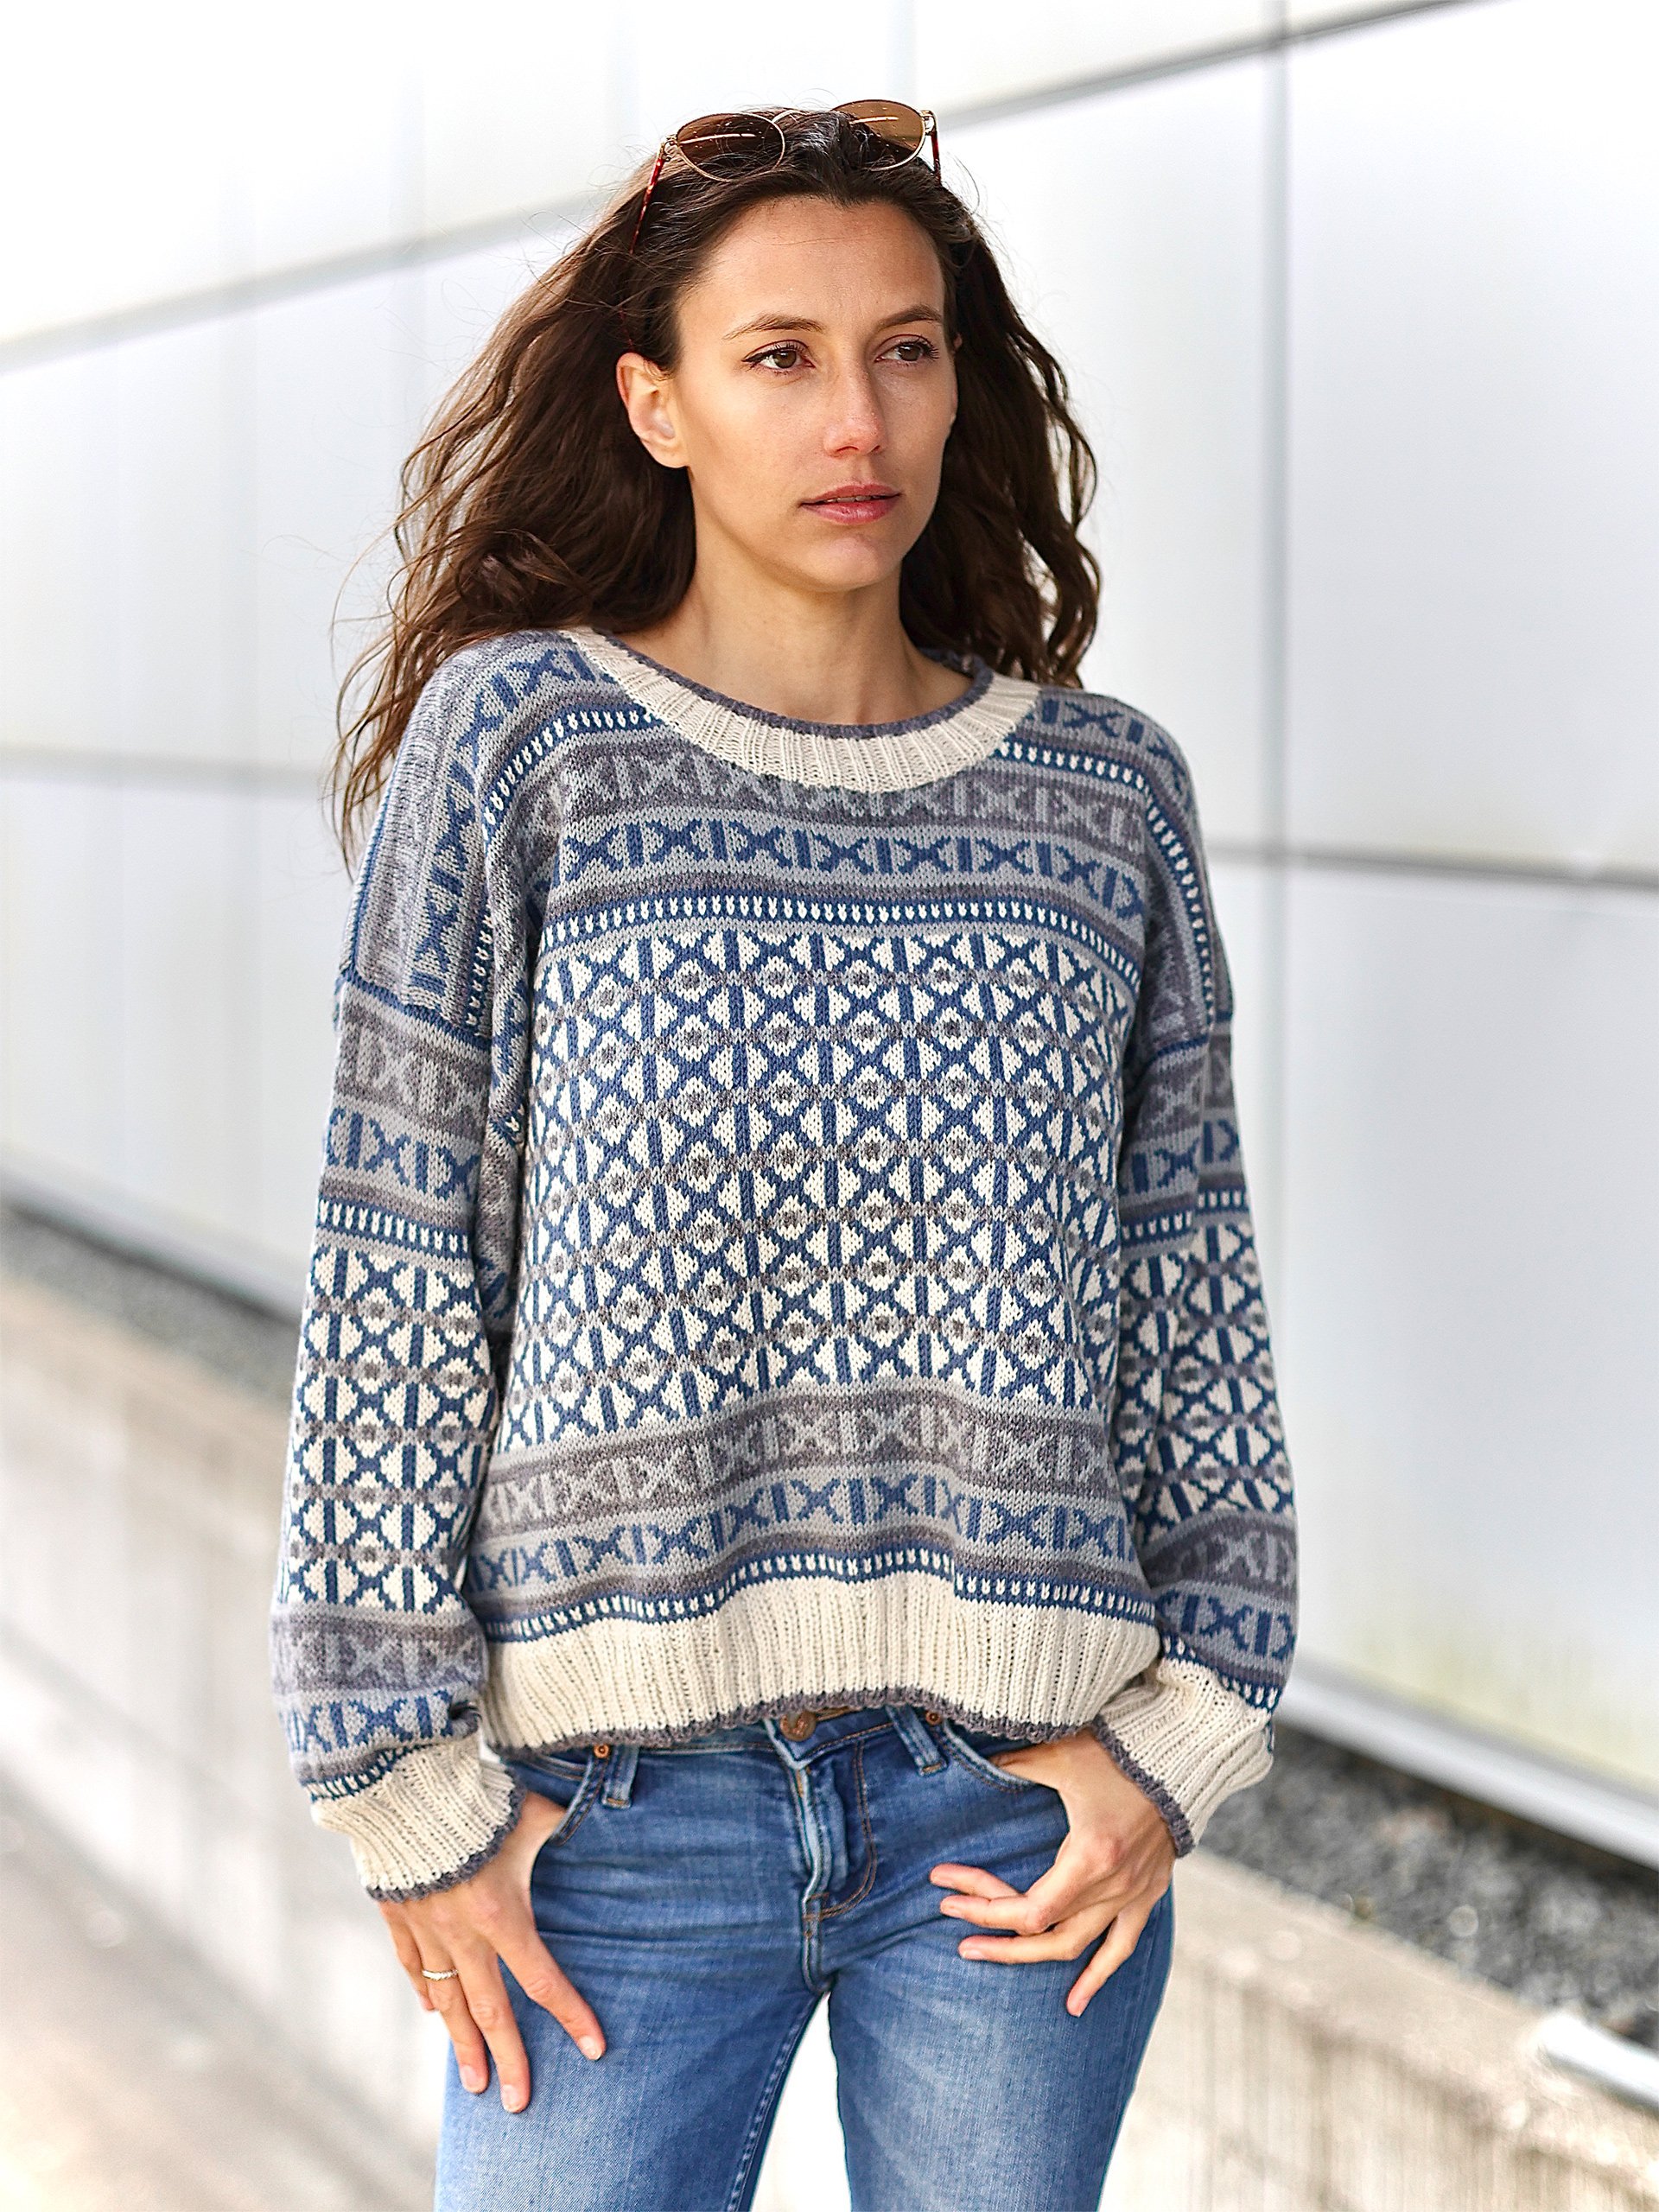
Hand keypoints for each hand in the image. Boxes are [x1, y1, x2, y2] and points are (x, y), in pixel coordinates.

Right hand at [377, 1789, 604, 2110]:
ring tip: (475, 2084)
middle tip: (518, 2104)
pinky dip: (425, 1993)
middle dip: (509, 2060)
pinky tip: (434, 2014)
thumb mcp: (532, 1812)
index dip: (571, 2015)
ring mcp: (426, 1929)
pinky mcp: (397, 1915)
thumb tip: (600, 1809)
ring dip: (463, 2045)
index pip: (543, 1979)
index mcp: (501, 1915)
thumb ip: (562, 1823)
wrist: (403, 1788)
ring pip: (447, 2002)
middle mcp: (463, 1935)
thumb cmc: (478, 1798)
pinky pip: (412, 1965)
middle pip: (491, 2011)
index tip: (594, 2049)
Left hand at [929, 1729, 1175, 2015]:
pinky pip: (1121, 1946)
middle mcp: (1112, 1886)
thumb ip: (1016, 1762)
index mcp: (1090, 1857)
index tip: (946, 1891)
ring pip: (1077, 1948)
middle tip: (957, 1936)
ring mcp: (1132, 1895)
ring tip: (986, 1957)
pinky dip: (1097, 1977)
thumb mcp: (1062, 1755)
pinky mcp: (1147, 1894)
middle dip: (994, 1935)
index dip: (983, 1907)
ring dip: (1029, 1958)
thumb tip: (976, 1758)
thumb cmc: (1120, 1754)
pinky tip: (1073, 2004)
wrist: (1181, 1759)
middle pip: (1044, 1935)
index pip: (1029, 1910)